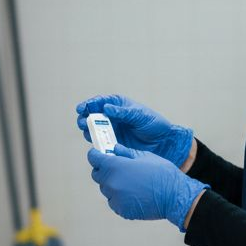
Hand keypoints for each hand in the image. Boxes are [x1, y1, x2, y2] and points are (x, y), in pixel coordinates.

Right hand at [75, 94, 193, 167]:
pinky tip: (96, 143)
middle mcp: (112, 117)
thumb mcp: (140, 115)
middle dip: (85, 118)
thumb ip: (124, 113)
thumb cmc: (154, 124)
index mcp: (118, 105)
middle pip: (92, 115)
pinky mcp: (113, 143)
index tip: (82, 108)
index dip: (89, 104)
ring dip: (88, 130)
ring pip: (93, 129)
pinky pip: (101, 142)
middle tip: (83, 122)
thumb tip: (107, 108)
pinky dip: (96, 143)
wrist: (163, 143)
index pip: (100, 102)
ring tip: (88, 132)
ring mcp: (111, 130)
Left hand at [86, 144, 206, 230]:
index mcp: (116, 167)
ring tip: (129, 182)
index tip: (98, 154)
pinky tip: (133, 193)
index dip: (96, 155)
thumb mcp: (145, 156)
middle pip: (98, 175)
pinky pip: (114, 201)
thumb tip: (114, 149)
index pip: (94, 159)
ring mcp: (116, 198)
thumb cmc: (162, 173)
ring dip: (112, 184)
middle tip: (116, 167)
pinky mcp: (121, 210)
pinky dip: (119, 197)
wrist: (175, 196)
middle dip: (104, 170)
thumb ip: (126, 153)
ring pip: (106, 189)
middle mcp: (112, 183)